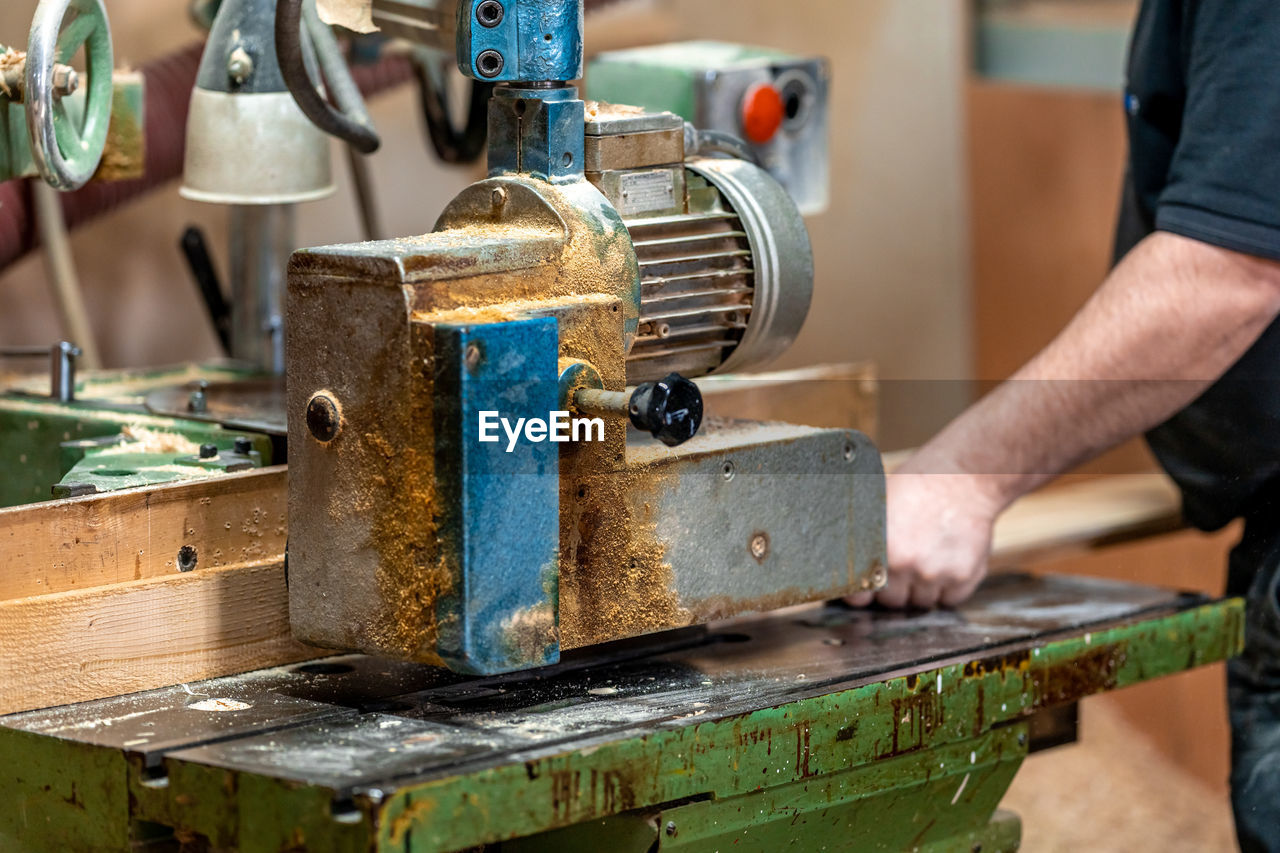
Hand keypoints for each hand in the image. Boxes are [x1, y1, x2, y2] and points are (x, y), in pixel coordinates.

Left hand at [847, 466, 1001, 609]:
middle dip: (894, 588)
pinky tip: (945, 562)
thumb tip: (845, 564)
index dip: (862, 593)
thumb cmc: (918, 484)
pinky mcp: (965, 576)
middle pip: (892, 602)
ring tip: (925, 559)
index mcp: (880, 547)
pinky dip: (948, 588)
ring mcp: (937, 573)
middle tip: (901, 565)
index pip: (859, 595)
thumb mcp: (879, 505)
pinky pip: (950, 599)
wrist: (964, 477)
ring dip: (921, 589)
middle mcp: (906, 564)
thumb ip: (865, 539)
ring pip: (921, 603)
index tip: (865, 589)